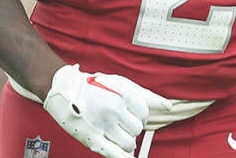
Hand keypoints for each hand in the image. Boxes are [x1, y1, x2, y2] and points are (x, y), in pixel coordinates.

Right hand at [42, 64, 173, 157]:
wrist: (66, 88)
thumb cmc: (96, 86)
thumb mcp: (122, 84)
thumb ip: (147, 96)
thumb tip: (168, 106)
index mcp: (124, 95)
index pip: (144, 114)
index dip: (138, 115)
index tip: (129, 113)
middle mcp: (115, 110)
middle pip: (137, 130)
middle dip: (131, 128)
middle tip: (118, 122)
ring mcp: (103, 125)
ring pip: (128, 144)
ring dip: (125, 141)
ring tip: (114, 132)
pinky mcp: (92, 138)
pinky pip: (113, 153)